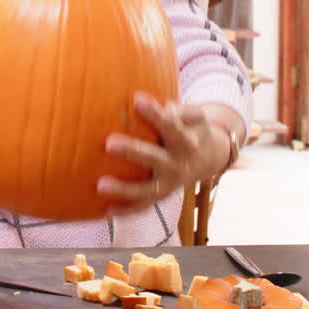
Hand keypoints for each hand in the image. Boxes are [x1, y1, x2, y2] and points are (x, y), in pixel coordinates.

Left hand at [96, 92, 231, 213]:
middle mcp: (178, 165)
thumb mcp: (196, 117)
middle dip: (133, 151)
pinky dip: (126, 210)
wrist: (208, 159)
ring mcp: (169, 185)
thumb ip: (183, 111)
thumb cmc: (191, 129)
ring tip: (100, 185)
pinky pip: (142, 207)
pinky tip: (105, 210)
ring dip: (124, 190)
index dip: (156, 114)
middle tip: (108, 143)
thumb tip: (167, 107)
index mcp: (186, 142)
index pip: (171, 126)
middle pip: (155, 159)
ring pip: (146, 190)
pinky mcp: (160, 197)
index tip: (137, 98)